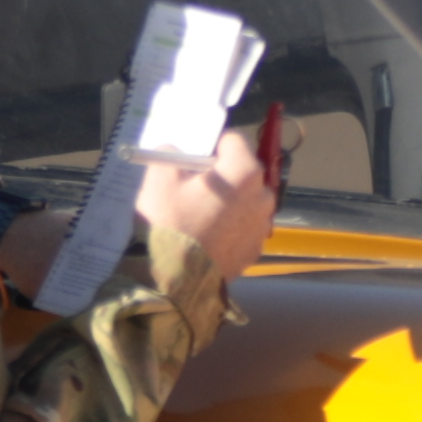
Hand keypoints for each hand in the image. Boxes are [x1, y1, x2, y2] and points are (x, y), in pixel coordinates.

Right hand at [133, 114, 288, 301]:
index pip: (234, 140)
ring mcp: (261, 227)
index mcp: (244, 172)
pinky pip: (244, 229)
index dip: (213, 145)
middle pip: (244, 173)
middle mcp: (262, 196)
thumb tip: (175, 152)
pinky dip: (231, 229)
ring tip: (203, 216)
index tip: (196, 158)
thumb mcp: (159, 179)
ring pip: (246, 203)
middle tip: (196, 188)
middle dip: (224, 176)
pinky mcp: (255, 251)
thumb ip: (169, 154)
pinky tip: (209, 238)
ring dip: (231, 203)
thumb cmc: (170, 223)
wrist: (177, 281)